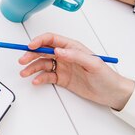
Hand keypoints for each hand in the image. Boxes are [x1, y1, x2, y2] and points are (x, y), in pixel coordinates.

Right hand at [19, 33, 134, 110]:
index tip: (31, 46)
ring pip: (42, 64)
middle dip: (31, 54)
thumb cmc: (107, 76)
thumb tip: (58, 50)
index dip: (39, 41)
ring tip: (24, 73)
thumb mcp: (93, 64)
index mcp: (73, 47)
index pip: (52, 40)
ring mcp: (63, 67)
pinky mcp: (62, 79)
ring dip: (32, 67)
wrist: (112, 94)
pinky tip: (36, 81)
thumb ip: (75, 55)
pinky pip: (47, 76)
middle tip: (22, 60)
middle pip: (43, 51)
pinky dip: (39, 78)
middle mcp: (66, 56)